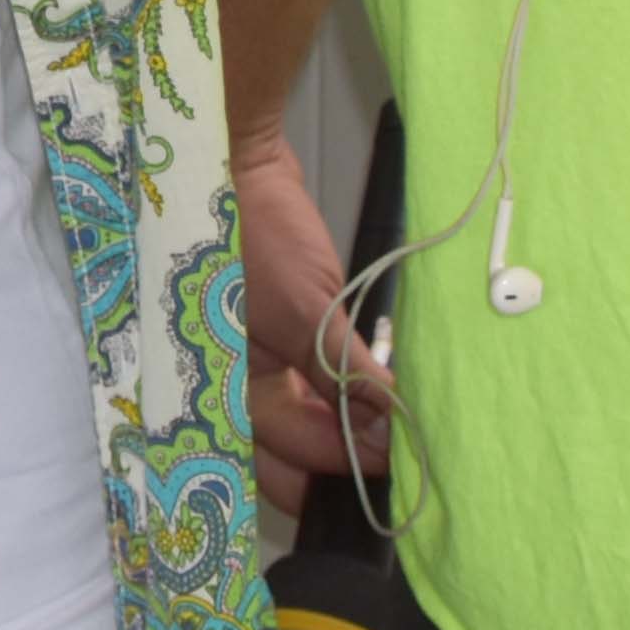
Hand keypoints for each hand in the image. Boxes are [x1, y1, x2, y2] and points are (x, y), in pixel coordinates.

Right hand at [234, 122, 394, 510]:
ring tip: (397, 434)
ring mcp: (247, 365)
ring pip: (302, 424)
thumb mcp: (307, 310)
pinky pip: (305, 387)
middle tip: (403, 463)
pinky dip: (339, 396)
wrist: (233, 163)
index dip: (349, 466)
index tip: (407, 462)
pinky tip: (373, 397)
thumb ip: (345, 376)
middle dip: (342, 466)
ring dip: (345, 431)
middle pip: (289, 457)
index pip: (291, 460)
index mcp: (222, 394)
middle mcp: (230, 391)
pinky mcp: (269, 339)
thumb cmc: (257, 237)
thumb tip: (392, 431)